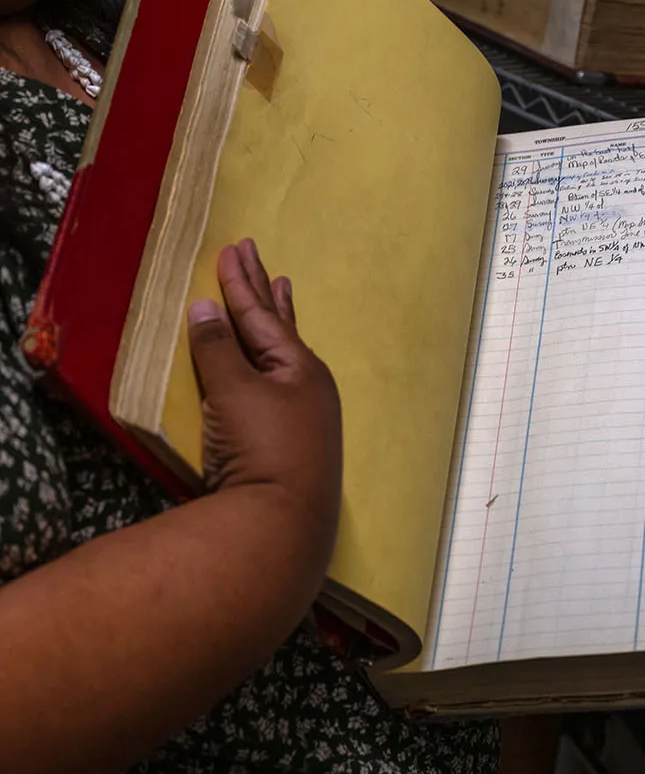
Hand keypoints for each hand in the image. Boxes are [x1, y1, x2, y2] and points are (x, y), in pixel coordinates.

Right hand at [187, 240, 341, 562]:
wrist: (280, 525)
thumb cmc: (261, 449)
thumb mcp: (235, 393)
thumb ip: (219, 349)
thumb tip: (207, 307)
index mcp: (299, 366)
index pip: (261, 314)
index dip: (242, 283)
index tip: (235, 248)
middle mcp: (307, 385)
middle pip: (278, 327)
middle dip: (262, 290)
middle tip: (255, 253)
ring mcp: (303, 416)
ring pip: (281, 355)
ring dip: (274, 322)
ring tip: (279, 289)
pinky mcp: (289, 445)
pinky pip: (277, 384)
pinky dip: (270, 360)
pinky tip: (273, 363)